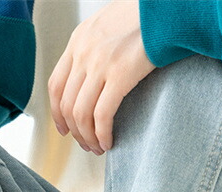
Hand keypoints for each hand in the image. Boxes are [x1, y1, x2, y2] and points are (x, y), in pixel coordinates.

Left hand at [47, 0, 154, 154]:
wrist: (166, 7)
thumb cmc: (145, 16)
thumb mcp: (109, 25)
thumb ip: (96, 47)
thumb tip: (94, 76)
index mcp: (78, 40)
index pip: (55, 85)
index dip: (57, 114)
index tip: (65, 130)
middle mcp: (83, 52)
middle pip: (66, 105)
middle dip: (75, 132)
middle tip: (87, 145)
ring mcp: (99, 63)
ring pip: (81, 114)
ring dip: (88, 137)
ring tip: (98, 147)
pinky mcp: (120, 74)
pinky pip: (102, 115)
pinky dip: (102, 134)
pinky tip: (109, 142)